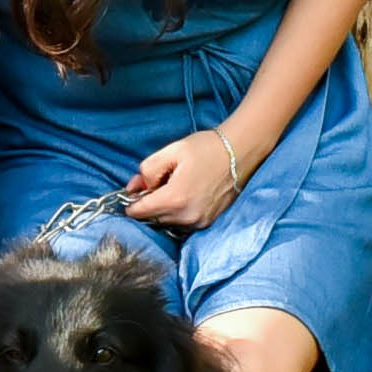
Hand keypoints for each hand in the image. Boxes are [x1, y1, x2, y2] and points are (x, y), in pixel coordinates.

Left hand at [125, 129, 241, 232]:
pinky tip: (185, 193)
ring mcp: (199, 222)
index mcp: (175, 200)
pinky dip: (177, 211)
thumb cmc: (205, 149)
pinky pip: (181, 222)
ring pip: (166, 221)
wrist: (240, 152)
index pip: (138, 213)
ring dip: (162, 208)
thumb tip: (134, 189)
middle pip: (151, 218)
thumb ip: (146, 171)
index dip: (131, 200)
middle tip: (158, 180)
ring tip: (173, 185)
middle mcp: (186, 217)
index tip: (136, 188)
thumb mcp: (170, 151)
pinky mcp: (207, 222)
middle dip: (148, 202)